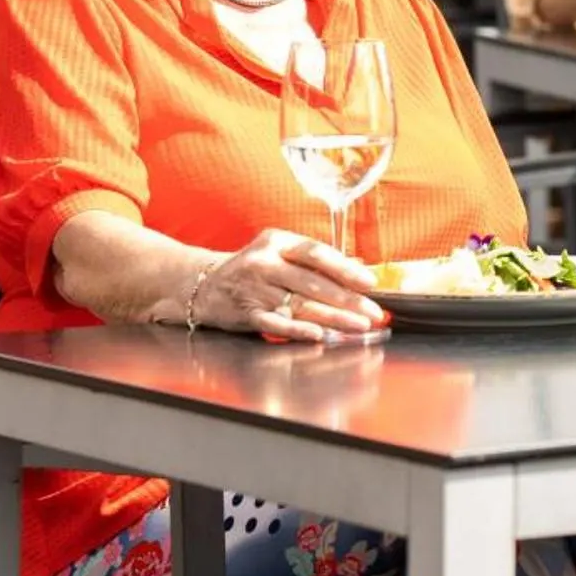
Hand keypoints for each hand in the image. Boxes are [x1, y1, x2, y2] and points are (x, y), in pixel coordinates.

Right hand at [180, 228, 387, 341]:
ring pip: (300, 304)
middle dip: (348, 300)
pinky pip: (276, 323)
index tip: (370, 283)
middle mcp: (265, 263)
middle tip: (374, 313)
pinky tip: (320, 334)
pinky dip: (298, 329)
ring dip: (334, 318)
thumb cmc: (251, 269)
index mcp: (277, 241)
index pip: (317, 253)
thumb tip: (358, 266)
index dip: (346, 269)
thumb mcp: (280, 252)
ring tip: (359, 326)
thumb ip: (316, 260)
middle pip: (313, 282)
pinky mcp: (245, 313)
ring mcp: (253, 289)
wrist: (201, 285)